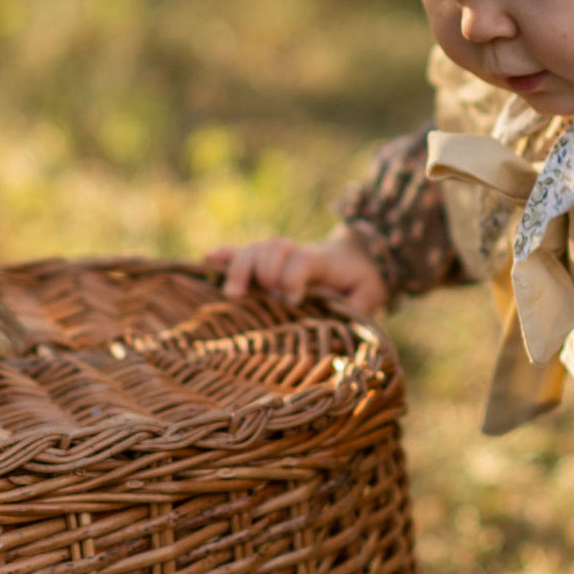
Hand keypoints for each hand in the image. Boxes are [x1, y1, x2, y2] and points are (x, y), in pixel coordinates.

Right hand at [204, 225, 388, 315]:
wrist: (357, 259)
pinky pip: (239, 254)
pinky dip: (223, 257)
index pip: (300, 260)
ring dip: (242, 268)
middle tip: (269, 293)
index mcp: (321, 262)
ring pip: (254, 249)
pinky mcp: (263, 263)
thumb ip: (360, 305)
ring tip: (234, 294)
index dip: (292, 277)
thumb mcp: (369, 293)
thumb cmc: (360, 284)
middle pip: (271, 249)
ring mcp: (277, 257)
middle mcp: (294, 254)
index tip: (294, 298)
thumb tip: (343, 324)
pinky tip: (205, 261)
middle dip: (265, 269)